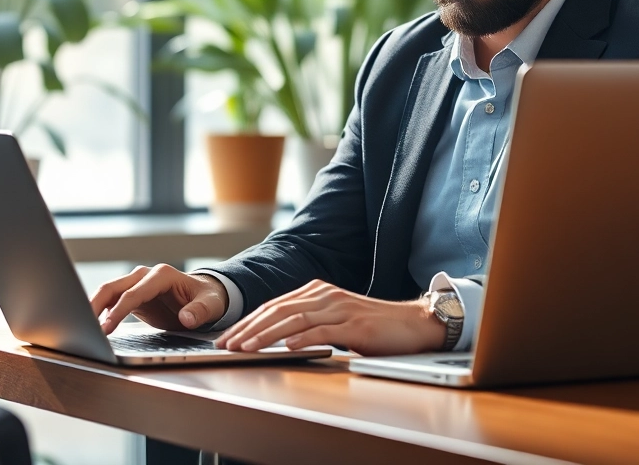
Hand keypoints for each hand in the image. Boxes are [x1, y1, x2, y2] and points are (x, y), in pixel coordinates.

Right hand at [89, 264, 226, 334]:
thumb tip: (186, 318)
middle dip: (95, 305)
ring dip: (92, 308)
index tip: (105, 327)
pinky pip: (110, 302)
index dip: (118, 311)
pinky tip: (91, 327)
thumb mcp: (211, 305)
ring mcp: (136, 284)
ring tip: (81, 328)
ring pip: (107, 292)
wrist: (206, 296)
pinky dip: (99, 312)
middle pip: (112, 287)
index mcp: (162, 275)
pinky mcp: (132, 296)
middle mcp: (145, 276)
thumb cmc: (208, 299)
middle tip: (83, 327)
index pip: (134, 293)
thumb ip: (199, 311)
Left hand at [216, 280, 444, 356]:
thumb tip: (277, 339)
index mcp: (317, 292)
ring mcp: (340, 309)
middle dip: (249, 328)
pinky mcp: (355, 325)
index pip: (274, 306)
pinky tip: (287, 347)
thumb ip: (309, 323)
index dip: (248, 321)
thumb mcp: (335, 320)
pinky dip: (303, 339)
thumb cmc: (373, 326)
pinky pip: (324, 331)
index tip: (228, 337)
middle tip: (227, 344)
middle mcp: (325, 295)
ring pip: (295, 319)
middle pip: (278, 310)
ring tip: (246, 347)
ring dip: (267, 335)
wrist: (412, 323)